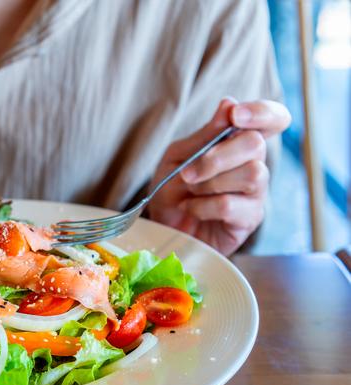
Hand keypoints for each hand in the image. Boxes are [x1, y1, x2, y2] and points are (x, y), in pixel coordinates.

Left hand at [148, 98, 290, 254]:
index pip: (273, 119)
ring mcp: (256, 193)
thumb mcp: (178, 157)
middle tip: (187, 173)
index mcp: (238, 143)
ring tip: (190, 192)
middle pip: (256, 144)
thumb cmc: (171, 190)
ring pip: (251, 174)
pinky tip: (192, 210)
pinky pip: (231, 205)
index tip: (236, 116)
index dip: (262, 112)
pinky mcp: (250, 219)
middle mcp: (254, 164)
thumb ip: (204, 136)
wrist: (163, 227)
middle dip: (216, 157)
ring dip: (209, 183)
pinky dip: (202, 206)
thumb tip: (229, 104)